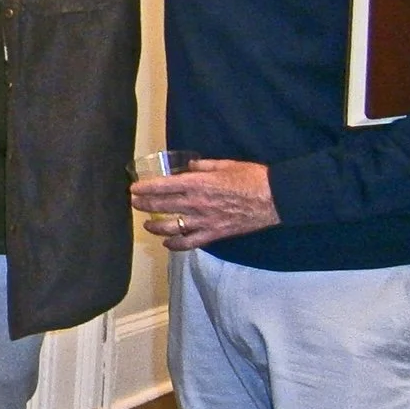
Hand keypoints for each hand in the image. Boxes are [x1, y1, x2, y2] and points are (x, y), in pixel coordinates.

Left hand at [129, 158, 279, 249]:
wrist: (276, 198)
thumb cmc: (252, 177)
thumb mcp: (225, 164)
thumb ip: (202, 165)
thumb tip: (188, 166)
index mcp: (197, 183)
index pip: (162, 186)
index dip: (145, 188)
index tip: (133, 189)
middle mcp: (196, 203)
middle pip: (162, 206)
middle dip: (143, 205)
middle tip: (134, 203)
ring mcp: (204, 221)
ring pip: (171, 227)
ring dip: (155, 226)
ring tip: (147, 224)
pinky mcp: (214, 234)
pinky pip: (190, 243)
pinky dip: (176, 245)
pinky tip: (167, 243)